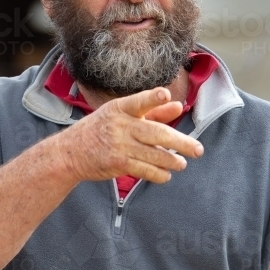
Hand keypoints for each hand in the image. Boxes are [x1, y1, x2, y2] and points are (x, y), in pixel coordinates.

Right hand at [52, 87, 204, 183]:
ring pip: (153, 154)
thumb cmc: (101, 129)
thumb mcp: (122, 115)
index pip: (139, 101)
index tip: (165, 95)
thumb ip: (152, 111)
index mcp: (121, 108)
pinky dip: (158, 174)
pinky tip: (166, 174)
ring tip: (182, 163)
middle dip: (180, 142)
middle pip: (156, 133)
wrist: (70, 152)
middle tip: (198, 149)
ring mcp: (119, 145)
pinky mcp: (117, 164)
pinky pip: (144, 170)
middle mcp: (120, 125)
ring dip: (172, 161)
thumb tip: (177, 106)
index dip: (152, 98)